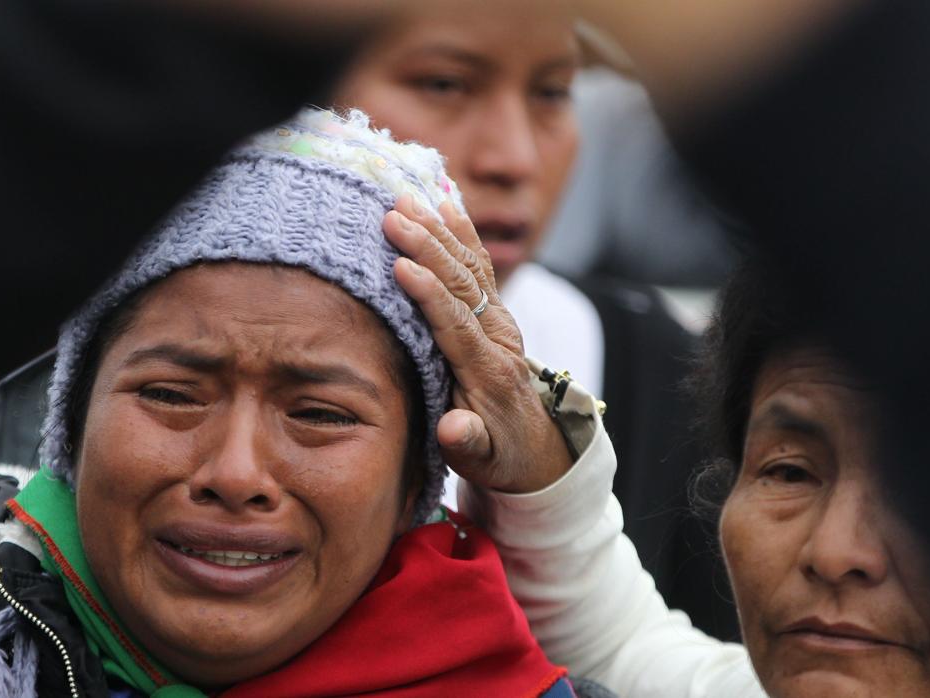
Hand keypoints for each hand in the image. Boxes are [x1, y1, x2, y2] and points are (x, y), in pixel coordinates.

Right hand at [383, 197, 572, 492]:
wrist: (535, 447)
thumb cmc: (497, 455)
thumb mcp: (480, 460)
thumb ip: (466, 441)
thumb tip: (453, 428)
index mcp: (489, 371)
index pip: (456, 324)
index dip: (430, 293)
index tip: (402, 265)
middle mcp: (497, 337)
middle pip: (462, 284)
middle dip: (428, 246)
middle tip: (393, 215)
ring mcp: (498, 321)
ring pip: (469, 267)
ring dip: (438, 231)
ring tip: (406, 200)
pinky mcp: (494, 313)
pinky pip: (479, 266)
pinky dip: (462, 233)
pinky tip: (445, 204)